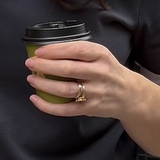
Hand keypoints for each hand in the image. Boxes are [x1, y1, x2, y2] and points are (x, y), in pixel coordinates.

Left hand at [26, 38, 159, 157]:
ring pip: (65, 89)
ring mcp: (95, 93)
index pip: (76, 50)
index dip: (55, 50)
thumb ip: (79, 51)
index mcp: (101, 56)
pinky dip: (48, 106)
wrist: (130, 94)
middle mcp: (100, 73)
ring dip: (44, 84)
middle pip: (68, 69)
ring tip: (31, 79)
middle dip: (45, 66)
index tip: (39, 51)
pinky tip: (35, 99)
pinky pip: (66, 109)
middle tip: (29, 64)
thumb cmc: (108, 71)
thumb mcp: (100, 55)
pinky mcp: (90, 108)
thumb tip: (47, 50)